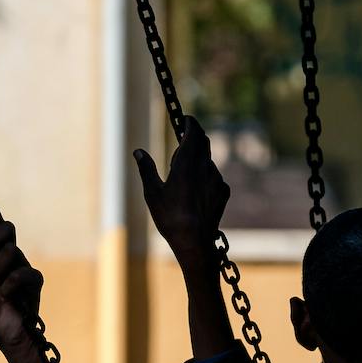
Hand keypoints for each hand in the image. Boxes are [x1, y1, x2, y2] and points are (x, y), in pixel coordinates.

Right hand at [134, 120, 228, 274]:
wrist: (195, 243)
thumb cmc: (170, 218)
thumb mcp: (152, 192)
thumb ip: (146, 168)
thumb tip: (138, 152)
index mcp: (187, 163)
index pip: (193, 132)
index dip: (190, 122)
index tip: (185, 119)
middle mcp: (205, 167)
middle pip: (204, 142)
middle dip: (194, 137)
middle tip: (181, 141)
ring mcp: (217, 180)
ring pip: (208, 160)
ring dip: (198, 158)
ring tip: (183, 173)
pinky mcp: (223, 192)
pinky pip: (214, 176)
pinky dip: (205, 174)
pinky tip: (195, 189)